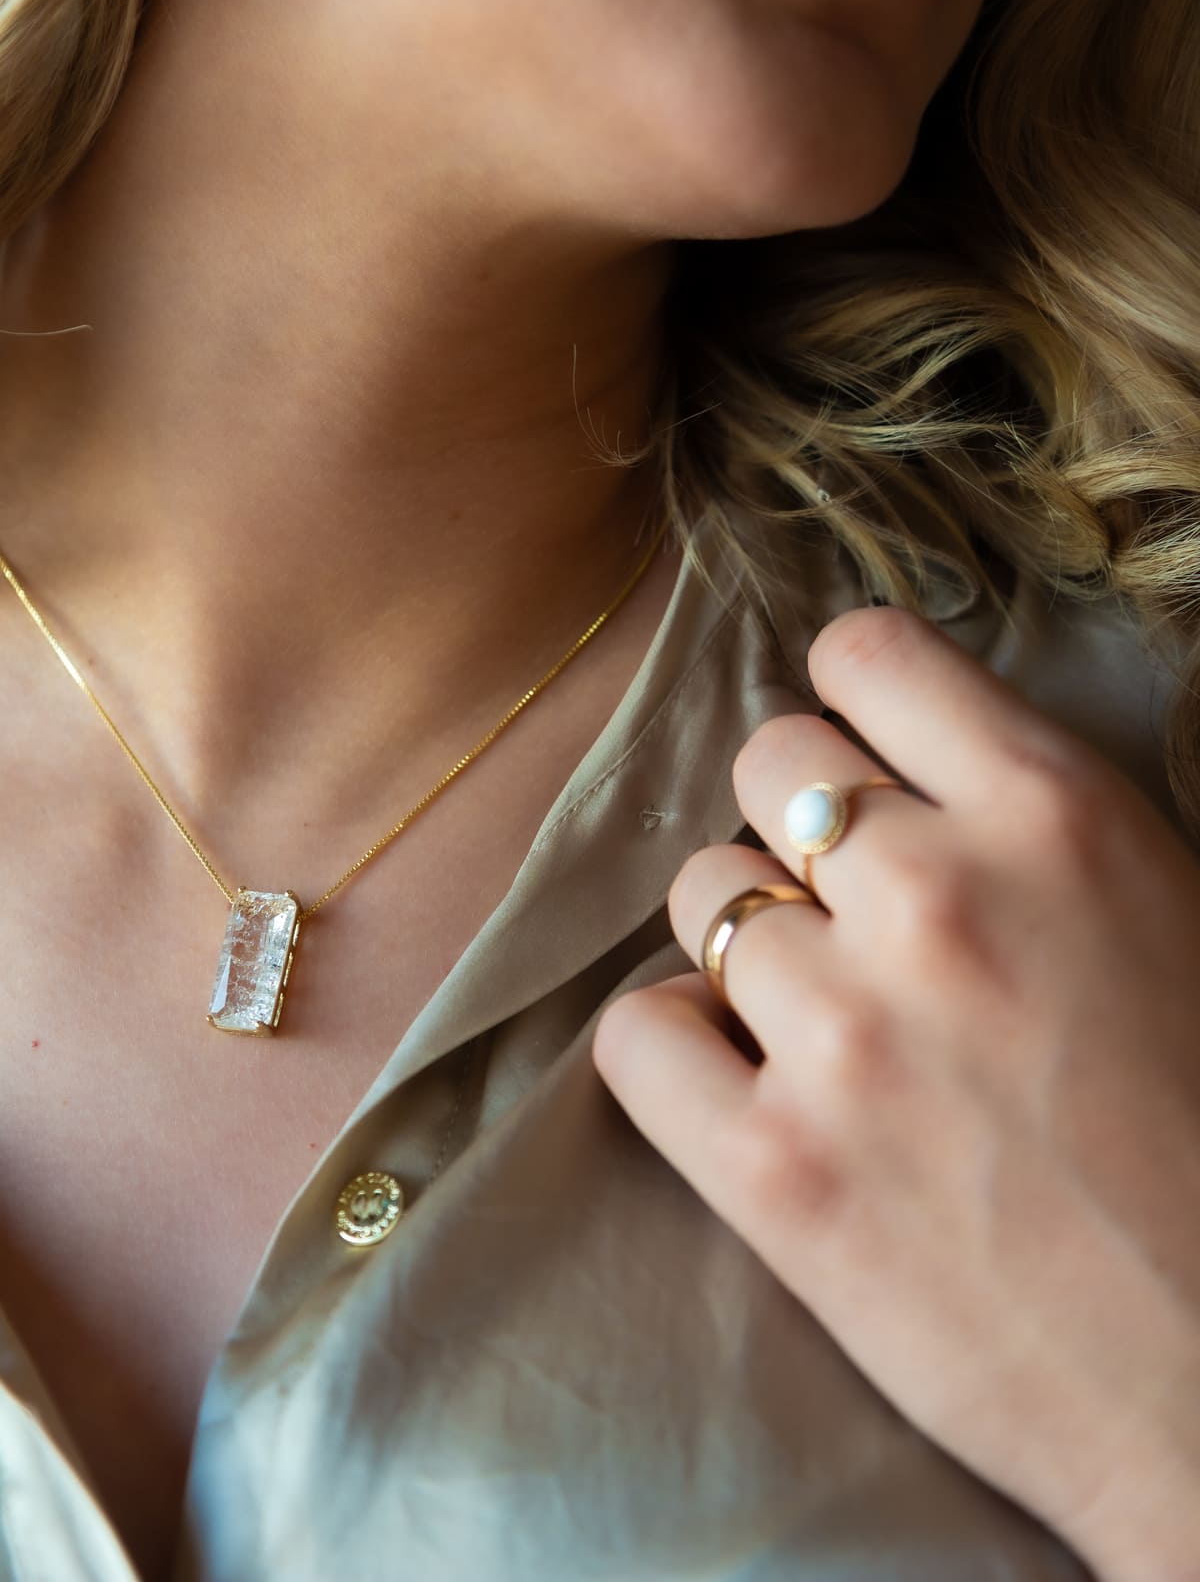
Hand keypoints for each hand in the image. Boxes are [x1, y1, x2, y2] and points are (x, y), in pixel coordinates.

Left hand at [592, 605, 1199, 1580]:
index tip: (868, 763)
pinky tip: (738, 1082)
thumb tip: (902, 771)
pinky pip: (634, 1034)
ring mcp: (840, 1035)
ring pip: (700, 896)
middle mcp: (935, 898)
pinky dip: (675, 1046)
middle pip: (769, 765)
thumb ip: (1035, 819)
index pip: (866, 656)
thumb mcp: (1168, 911)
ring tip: (817, 1016)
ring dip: (748, 943)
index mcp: (1055, 816)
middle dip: (801, 825)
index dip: (857, 707)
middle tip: (850, 909)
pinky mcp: (772, 1170)